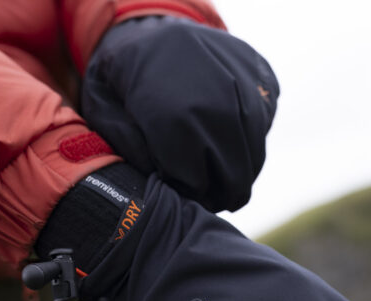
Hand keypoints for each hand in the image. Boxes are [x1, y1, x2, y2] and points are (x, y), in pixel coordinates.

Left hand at [81, 16, 278, 212]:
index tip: (187, 197)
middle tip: (218, 201)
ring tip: (230, 181)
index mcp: (173, 116)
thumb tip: (164, 186)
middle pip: (234, 170)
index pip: (199, 181)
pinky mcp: (260, 73)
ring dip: (245, 170)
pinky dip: (252, 137)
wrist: (150, 28)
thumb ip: (131, 154)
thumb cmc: (123, 82)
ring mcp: (243, 83)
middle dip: (226, 192)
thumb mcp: (105, 116)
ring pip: (255, 148)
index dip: (194, 196)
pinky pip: (265, 120)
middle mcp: (215, 100)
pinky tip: (233, 140)